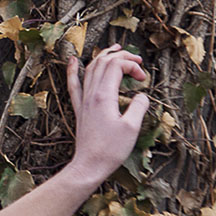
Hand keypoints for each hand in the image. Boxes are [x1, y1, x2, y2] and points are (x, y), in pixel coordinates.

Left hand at [65, 44, 149, 180]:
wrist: (89, 165)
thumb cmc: (110, 150)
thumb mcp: (132, 128)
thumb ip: (139, 106)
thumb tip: (141, 95)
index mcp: (104, 96)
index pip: (116, 66)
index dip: (132, 66)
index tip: (143, 79)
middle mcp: (91, 94)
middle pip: (103, 63)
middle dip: (121, 56)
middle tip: (137, 60)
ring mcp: (83, 100)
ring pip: (90, 69)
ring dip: (103, 56)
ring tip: (114, 50)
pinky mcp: (80, 108)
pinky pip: (73, 83)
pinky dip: (72, 69)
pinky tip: (72, 61)